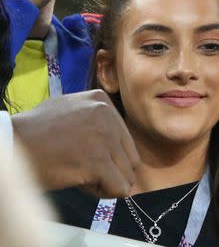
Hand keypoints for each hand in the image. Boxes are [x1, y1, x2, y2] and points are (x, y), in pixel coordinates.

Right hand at [11, 90, 139, 197]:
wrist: (11, 144)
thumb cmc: (36, 133)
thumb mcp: (72, 111)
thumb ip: (97, 121)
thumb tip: (118, 145)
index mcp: (102, 101)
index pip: (126, 141)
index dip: (110, 158)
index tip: (88, 159)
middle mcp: (107, 116)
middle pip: (130, 159)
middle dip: (112, 172)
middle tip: (87, 173)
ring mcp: (103, 138)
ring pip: (126, 175)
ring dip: (107, 183)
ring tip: (81, 176)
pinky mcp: (96, 161)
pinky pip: (118, 188)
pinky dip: (104, 193)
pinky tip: (83, 184)